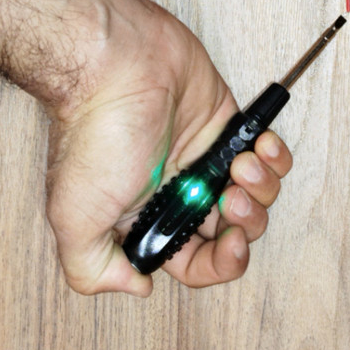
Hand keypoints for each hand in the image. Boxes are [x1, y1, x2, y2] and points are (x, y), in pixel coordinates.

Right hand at [44, 0, 292, 295]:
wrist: (115, 62)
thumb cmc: (95, 132)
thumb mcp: (74, 217)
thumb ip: (93, 268)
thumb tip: (137, 287)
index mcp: (146, 219)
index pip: (196, 262)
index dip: (220, 263)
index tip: (228, 243)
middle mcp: (176, 192)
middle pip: (233, 231)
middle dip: (245, 223)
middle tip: (231, 196)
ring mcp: (203, 159)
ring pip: (256, 196)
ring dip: (262, 189)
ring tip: (244, 163)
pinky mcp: (227, 127)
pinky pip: (267, 156)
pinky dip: (275, 157)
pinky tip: (261, 146)